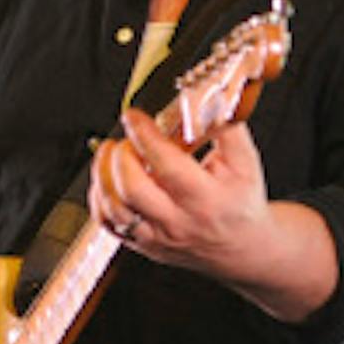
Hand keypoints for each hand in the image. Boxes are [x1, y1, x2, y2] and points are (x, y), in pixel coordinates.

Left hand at [92, 110, 271, 269]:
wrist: (243, 247)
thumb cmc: (241, 201)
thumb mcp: (245, 161)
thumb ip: (225, 126)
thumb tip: (204, 96)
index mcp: (207, 200)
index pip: (168, 166)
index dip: (145, 136)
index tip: (134, 117)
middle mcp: (179, 222)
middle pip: (133, 189)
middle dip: (120, 156)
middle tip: (126, 139)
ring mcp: (157, 237)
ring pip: (113, 209)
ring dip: (103, 173)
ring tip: (111, 152)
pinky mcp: (142, 245)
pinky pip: (107, 222)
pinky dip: (99, 196)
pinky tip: (108, 178)